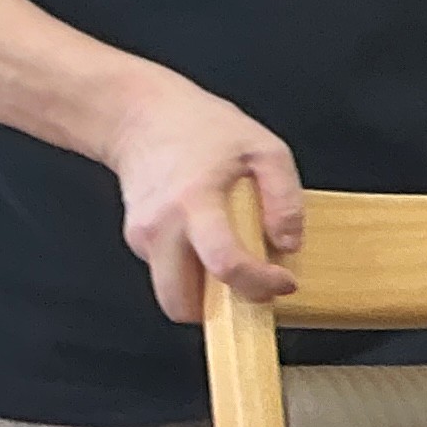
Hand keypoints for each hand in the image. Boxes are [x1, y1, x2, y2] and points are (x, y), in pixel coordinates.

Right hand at [104, 71, 301, 323]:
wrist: (140, 116)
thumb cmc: (202, 128)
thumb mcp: (264, 148)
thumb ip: (285, 197)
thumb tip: (289, 243)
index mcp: (194, 201)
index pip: (224, 264)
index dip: (259, 284)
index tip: (283, 281)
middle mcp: (160, 226)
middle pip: (180, 302)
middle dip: (221, 310)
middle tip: (252, 285)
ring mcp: (142, 236)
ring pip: (171, 294)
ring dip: (204, 295)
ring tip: (234, 262)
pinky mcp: (137, 240)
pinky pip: (167, 273)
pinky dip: (193, 271)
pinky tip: (211, 241)